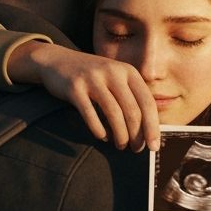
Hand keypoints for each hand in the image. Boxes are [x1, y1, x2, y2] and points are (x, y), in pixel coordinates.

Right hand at [8, 42, 159, 151]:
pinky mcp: (75, 87)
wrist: (57, 61)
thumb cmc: (92, 77)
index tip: (154, 146)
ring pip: (113, 113)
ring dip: (120, 135)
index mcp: (128, 71)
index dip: (152, 126)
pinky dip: (98, 129)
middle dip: (136, 135)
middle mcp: (113, 72)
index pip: (147, 102)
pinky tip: (102, 137)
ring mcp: (93, 78)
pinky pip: (90, 114)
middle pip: (132, 110)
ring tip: (121, 146)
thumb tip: (147, 129)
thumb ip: (131, 96)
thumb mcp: (115, 78)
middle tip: (136, 149)